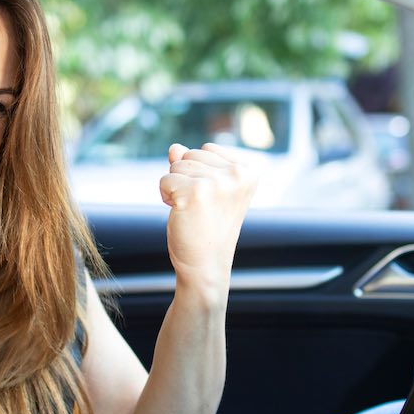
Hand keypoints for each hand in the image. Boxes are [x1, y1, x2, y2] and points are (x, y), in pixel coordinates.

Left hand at [159, 143, 256, 297]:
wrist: (206, 265)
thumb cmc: (207, 228)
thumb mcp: (207, 190)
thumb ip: (193, 164)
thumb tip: (174, 147)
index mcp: (248, 171)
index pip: (208, 149)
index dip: (200, 173)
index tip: (212, 199)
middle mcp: (237, 174)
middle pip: (191, 154)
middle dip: (186, 178)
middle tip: (200, 207)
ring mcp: (216, 183)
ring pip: (176, 165)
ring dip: (176, 188)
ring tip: (192, 211)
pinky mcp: (194, 192)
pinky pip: (165, 180)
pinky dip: (165, 197)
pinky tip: (181, 214)